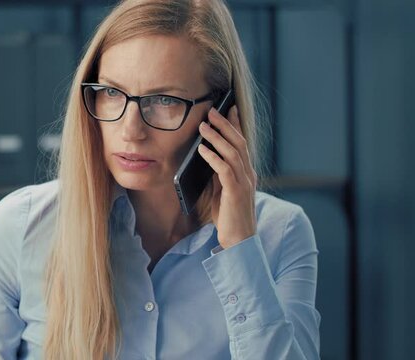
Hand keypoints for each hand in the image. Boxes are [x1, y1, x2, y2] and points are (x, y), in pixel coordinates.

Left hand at [197, 106, 256, 248]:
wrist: (239, 240)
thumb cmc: (229, 217)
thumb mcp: (223, 191)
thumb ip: (219, 175)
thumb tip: (208, 157)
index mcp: (247, 173)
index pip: (242, 144)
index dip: (236, 125)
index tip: (228, 109)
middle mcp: (248, 175)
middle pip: (239, 143)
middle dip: (225, 125)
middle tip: (212, 110)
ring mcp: (244, 183)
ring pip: (232, 153)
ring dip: (216, 138)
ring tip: (203, 126)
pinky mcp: (236, 192)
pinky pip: (224, 170)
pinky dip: (213, 157)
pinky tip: (202, 150)